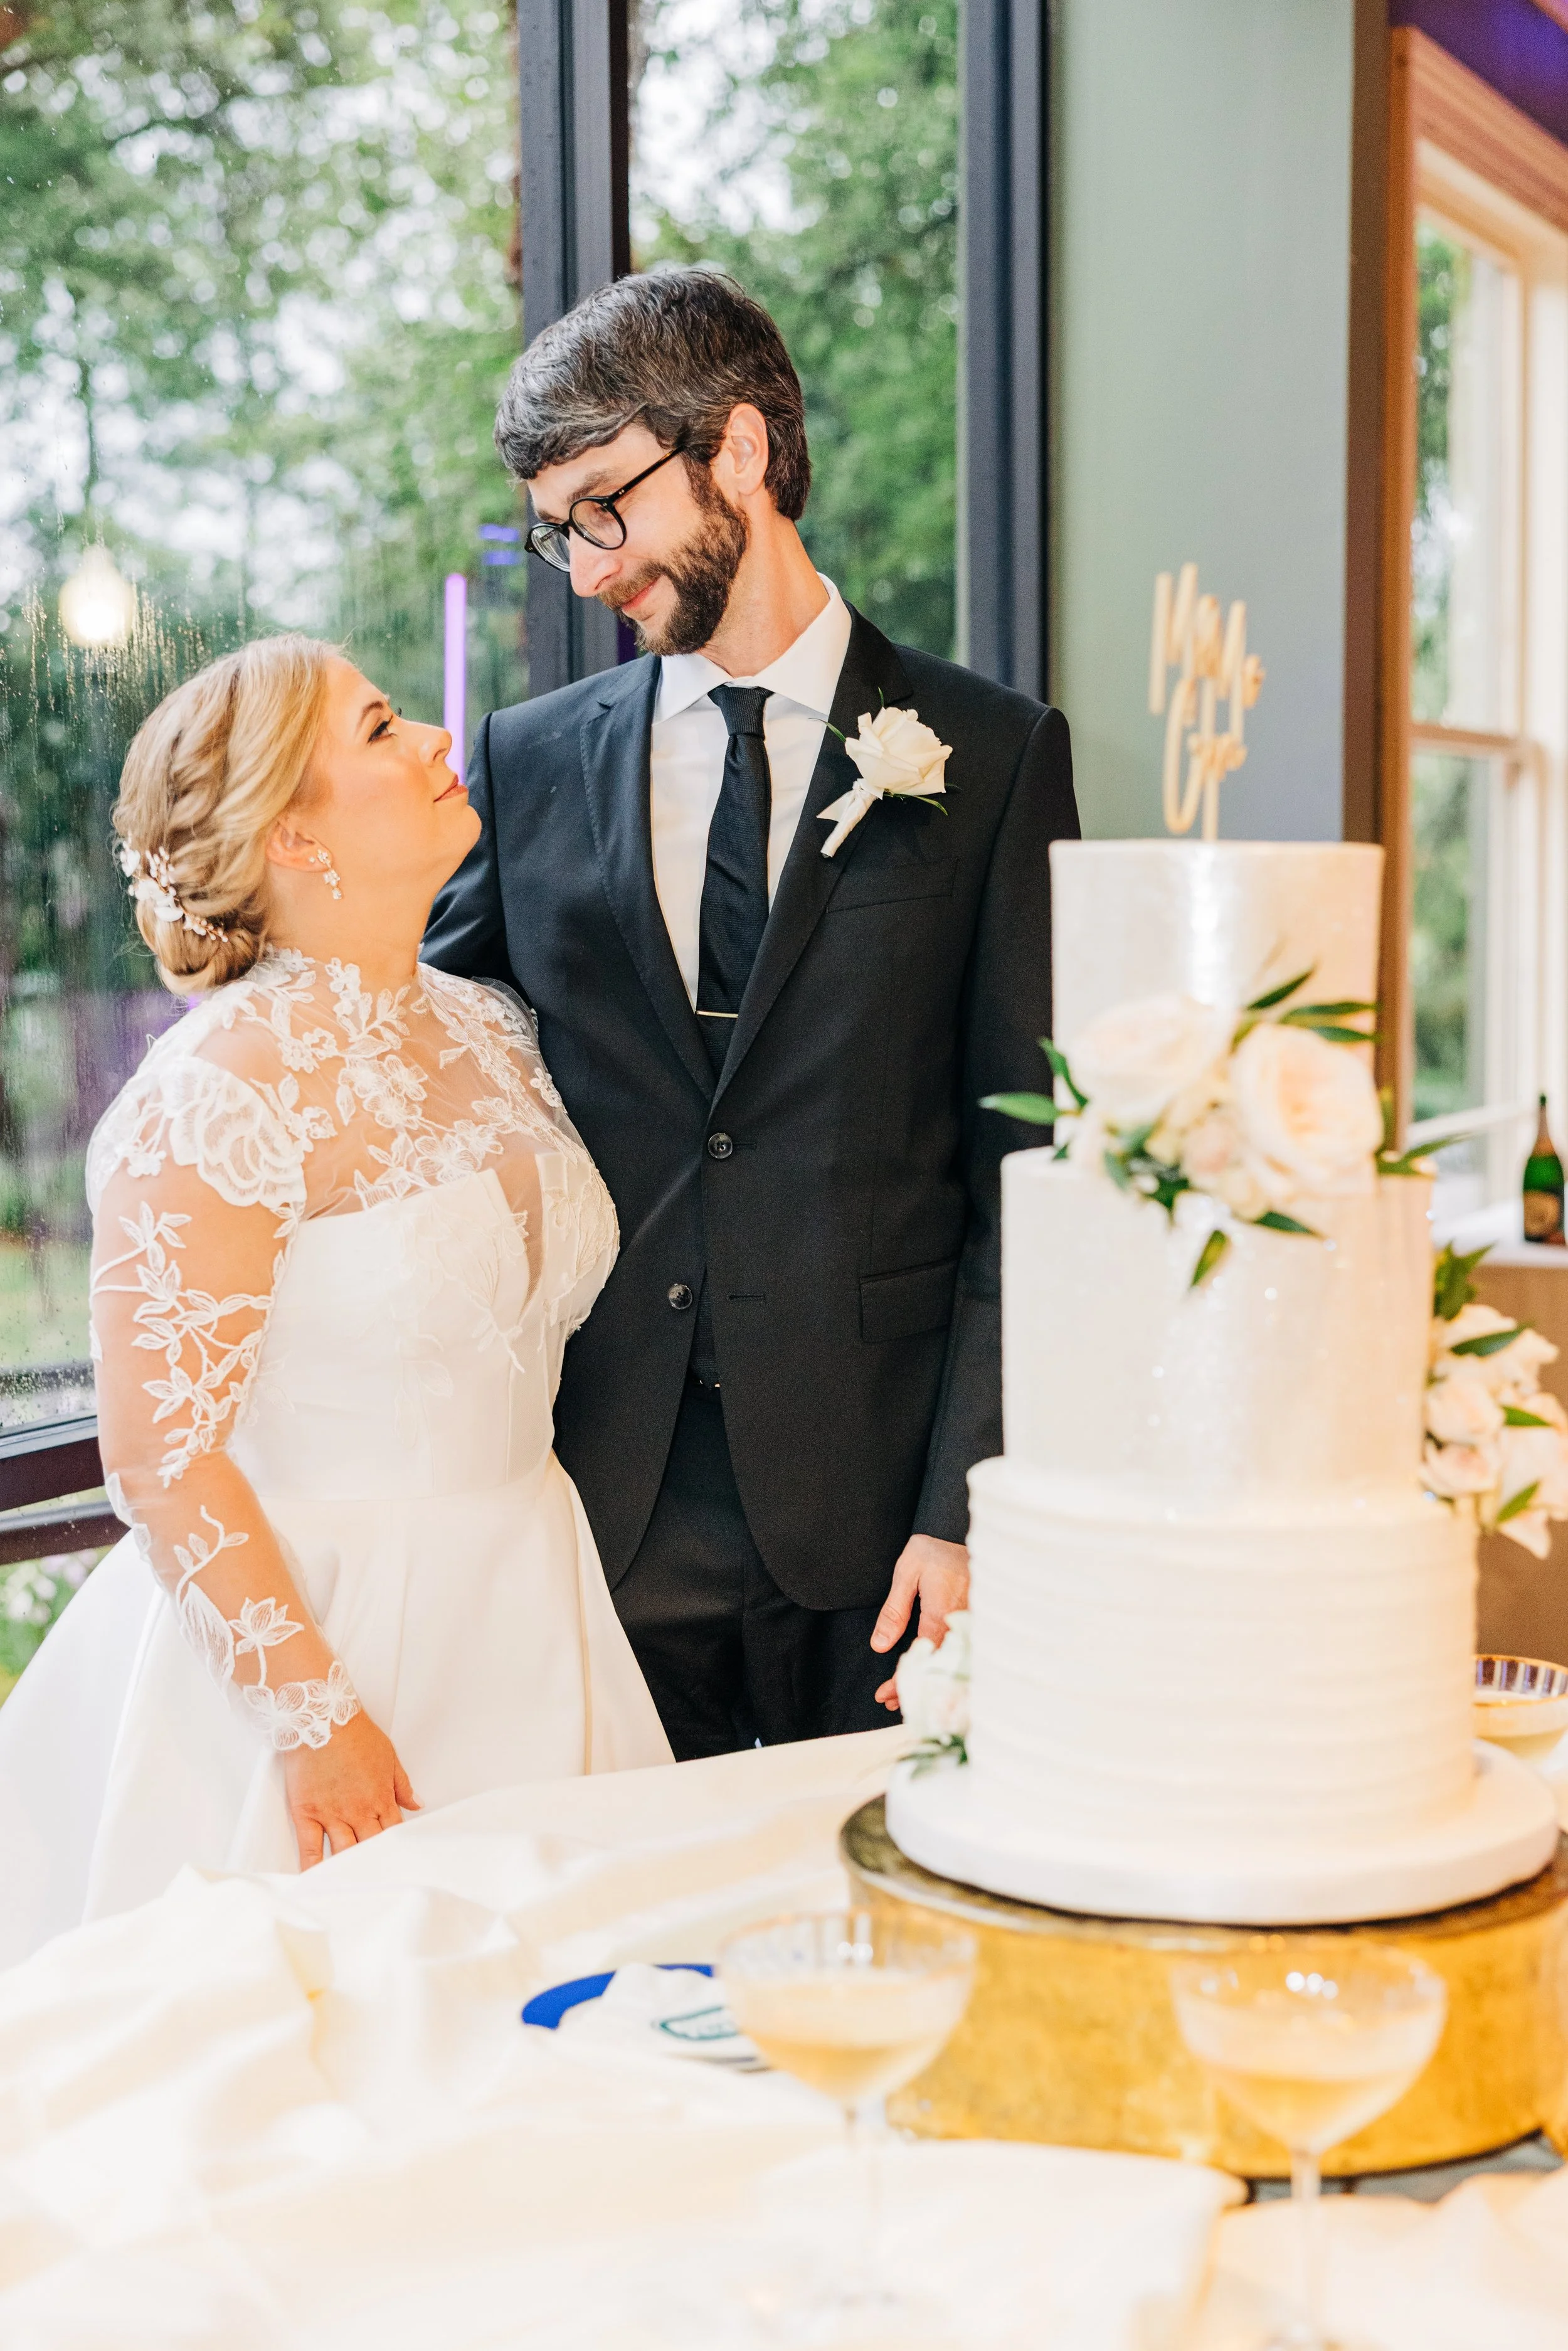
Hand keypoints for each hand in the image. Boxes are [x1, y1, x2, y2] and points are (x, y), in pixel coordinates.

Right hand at [283, 1709, 419, 1868]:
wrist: (323, 1720)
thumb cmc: (355, 1734)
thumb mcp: (390, 1756)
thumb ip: (402, 1785)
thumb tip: (417, 1804)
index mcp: (381, 1799)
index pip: (393, 1834)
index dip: (397, 1851)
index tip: (400, 1864)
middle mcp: (358, 1812)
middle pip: (370, 1848)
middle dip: (376, 1866)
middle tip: (378, 1883)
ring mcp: (332, 1815)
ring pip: (343, 1852)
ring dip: (348, 1870)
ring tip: (351, 1886)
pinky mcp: (307, 1813)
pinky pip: (309, 1848)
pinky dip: (312, 1867)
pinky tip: (316, 1880)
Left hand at [870, 1534, 968, 1710]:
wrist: (961, 1530)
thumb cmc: (933, 1550)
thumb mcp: (906, 1574)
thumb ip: (894, 1611)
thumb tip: (880, 1646)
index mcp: (941, 1615)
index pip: (921, 1660)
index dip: (902, 1681)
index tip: (883, 1694)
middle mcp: (959, 1625)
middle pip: (938, 1671)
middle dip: (914, 1689)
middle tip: (889, 1701)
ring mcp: (970, 1624)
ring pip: (951, 1665)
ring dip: (928, 1681)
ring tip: (903, 1694)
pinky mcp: (975, 1621)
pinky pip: (960, 1654)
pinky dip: (943, 1669)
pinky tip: (930, 1674)